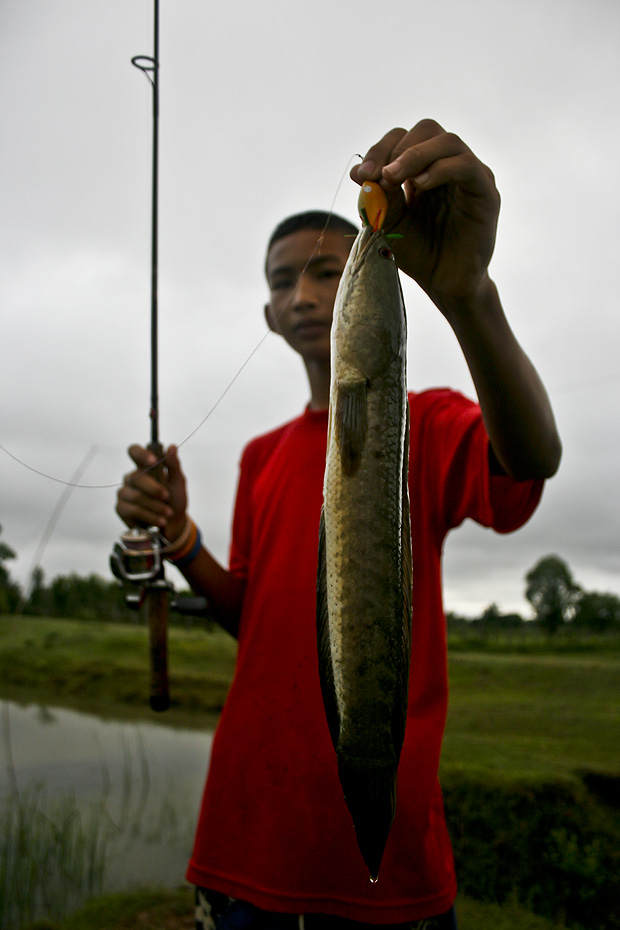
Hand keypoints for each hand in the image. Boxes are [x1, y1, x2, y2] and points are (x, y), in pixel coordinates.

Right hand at [116, 444, 187, 540]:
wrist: (173, 524)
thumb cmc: (174, 500)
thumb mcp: (178, 482)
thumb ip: (174, 465)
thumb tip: (172, 446)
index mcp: (143, 466)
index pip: (134, 452)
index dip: (141, 454)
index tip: (153, 461)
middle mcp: (131, 478)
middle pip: (136, 477)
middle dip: (154, 489)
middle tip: (167, 497)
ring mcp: (124, 493)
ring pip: (136, 496)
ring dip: (156, 506)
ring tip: (168, 513)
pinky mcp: (121, 508)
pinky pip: (133, 510)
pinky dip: (150, 516)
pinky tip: (160, 521)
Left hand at [351, 119, 499, 306]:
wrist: (444, 283)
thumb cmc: (419, 252)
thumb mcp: (389, 221)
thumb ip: (378, 196)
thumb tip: (357, 171)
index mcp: (424, 168)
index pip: (403, 139)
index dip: (381, 150)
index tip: (361, 176)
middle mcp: (449, 165)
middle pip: (426, 130)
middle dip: (396, 149)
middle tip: (379, 176)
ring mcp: (470, 175)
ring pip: (448, 141)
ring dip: (415, 156)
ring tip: (393, 178)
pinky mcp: (486, 191)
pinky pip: (466, 166)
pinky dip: (440, 169)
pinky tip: (421, 185)